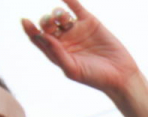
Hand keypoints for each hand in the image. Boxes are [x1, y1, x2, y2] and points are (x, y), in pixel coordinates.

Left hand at [21, 1, 140, 96]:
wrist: (121, 76)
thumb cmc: (95, 77)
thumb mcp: (73, 70)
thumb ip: (56, 53)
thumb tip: (42, 35)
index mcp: (56, 51)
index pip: (37, 37)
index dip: (30, 29)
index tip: (26, 21)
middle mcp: (64, 39)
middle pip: (46, 24)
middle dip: (45, 21)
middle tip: (51, 23)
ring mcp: (76, 29)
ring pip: (58, 14)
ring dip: (56, 13)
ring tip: (64, 19)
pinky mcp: (89, 22)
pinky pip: (76, 7)